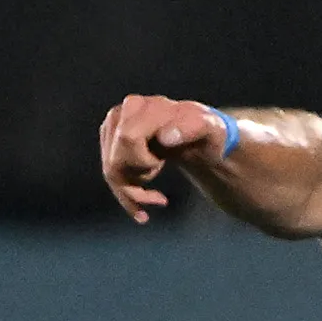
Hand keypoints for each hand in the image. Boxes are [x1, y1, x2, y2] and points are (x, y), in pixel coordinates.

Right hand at [100, 94, 231, 222]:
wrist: (199, 136)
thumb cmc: (207, 132)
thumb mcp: (210, 129)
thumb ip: (191, 128)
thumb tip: (164, 137)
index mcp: (145, 107)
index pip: (128, 140)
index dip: (143, 161)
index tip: (161, 165)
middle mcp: (123, 112)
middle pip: (115, 161)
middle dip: (138, 178)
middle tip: (160, 170)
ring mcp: (113, 126)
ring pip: (111, 172)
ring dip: (133, 192)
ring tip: (157, 195)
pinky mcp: (111, 141)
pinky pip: (110, 175)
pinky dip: (127, 197)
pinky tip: (142, 213)